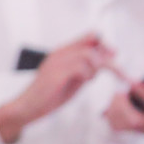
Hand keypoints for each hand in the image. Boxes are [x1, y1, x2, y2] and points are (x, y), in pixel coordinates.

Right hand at [0, 34, 114, 143]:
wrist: (28, 106)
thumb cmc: (50, 95)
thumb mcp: (74, 79)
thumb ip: (89, 68)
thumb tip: (110, 56)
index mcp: (63, 52)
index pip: (90, 37)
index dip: (104, 46)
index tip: (114, 56)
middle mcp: (60, 53)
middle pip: (92, 44)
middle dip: (107, 59)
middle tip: (115, 72)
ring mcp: (57, 62)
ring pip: (88, 55)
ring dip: (97, 68)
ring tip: (91, 80)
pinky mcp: (55, 74)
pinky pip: (80, 68)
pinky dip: (87, 75)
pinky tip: (84, 82)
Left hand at [104, 72, 143, 143]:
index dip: (142, 91)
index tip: (132, 79)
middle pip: (134, 118)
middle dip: (123, 104)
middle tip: (118, 90)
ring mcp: (143, 130)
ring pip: (122, 123)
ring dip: (114, 107)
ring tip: (116, 95)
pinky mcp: (133, 132)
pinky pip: (116, 125)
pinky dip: (111, 113)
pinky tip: (112, 103)